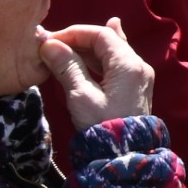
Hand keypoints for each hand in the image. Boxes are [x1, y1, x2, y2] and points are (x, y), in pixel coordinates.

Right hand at [38, 18, 154, 133]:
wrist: (123, 155)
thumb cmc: (101, 125)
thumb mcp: (80, 95)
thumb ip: (67, 67)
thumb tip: (49, 44)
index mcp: (129, 64)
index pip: (101, 34)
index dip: (75, 32)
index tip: (51, 39)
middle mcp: (138, 66)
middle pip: (108, 41)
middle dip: (80, 40)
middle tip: (53, 44)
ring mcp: (138, 77)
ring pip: (111, 53)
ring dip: (87, 50)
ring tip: (63, 48)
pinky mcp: (133, 89)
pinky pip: (114, 65)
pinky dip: (96, 60)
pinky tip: (86, 55)